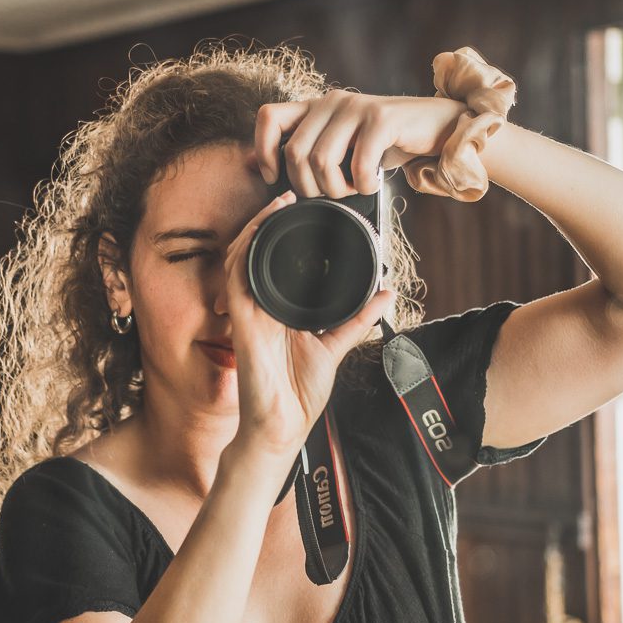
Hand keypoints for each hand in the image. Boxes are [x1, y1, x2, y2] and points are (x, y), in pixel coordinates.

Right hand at [224, 189, 393, 457]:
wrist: (282, 426)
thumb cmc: (299, 393)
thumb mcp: (335, 347)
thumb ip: (357, 320)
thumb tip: (387, 295)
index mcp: (279, 310)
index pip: (276, 263)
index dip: (283, 235)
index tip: (305, 212)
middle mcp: (260, 306)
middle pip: (255, 252)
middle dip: (267, 221)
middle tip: (290, 197)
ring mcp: (248, 312)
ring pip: (241, 256)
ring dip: (256, 227)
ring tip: (277, 204)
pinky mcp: (241, 320)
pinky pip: (235, 276)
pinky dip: (245, 250)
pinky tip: (259, 231)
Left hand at [253, 91, 466, 196]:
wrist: (438, 127)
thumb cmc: (386, 144)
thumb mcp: (342, 147)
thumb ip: (307, 150)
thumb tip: (257, 166)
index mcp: (316, 107)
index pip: (269, 118)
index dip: (263, 151)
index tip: (275, 178)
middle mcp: (331, 101)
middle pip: (295, 153)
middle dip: (309, 187)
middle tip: (332, 193)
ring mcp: (356, 107)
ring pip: (321, 161)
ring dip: (336, 188)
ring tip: (353, 188)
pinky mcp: (381, 119)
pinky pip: (358, 164)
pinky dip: (364, 185)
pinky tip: (373, 184)